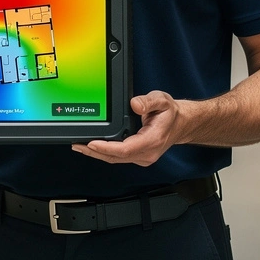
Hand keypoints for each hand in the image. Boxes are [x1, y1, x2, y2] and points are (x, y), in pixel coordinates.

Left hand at [72, 91, 186, 166]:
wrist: (181, 124)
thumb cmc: (171, 113)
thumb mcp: (162, 100)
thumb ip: (148, 101)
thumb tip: (134, 104)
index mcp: (152, 141)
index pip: (125, 149)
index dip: (106, 148)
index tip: (92, 143)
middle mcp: (147, 153)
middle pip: (116, 157)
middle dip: (95, 152)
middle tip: (77, 145)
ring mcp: (142, 157)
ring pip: (116, 159)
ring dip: (97, 154)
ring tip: (80, 147)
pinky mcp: (138, 157)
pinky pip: (119, 157)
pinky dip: (104, 153)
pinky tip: (94, 147)